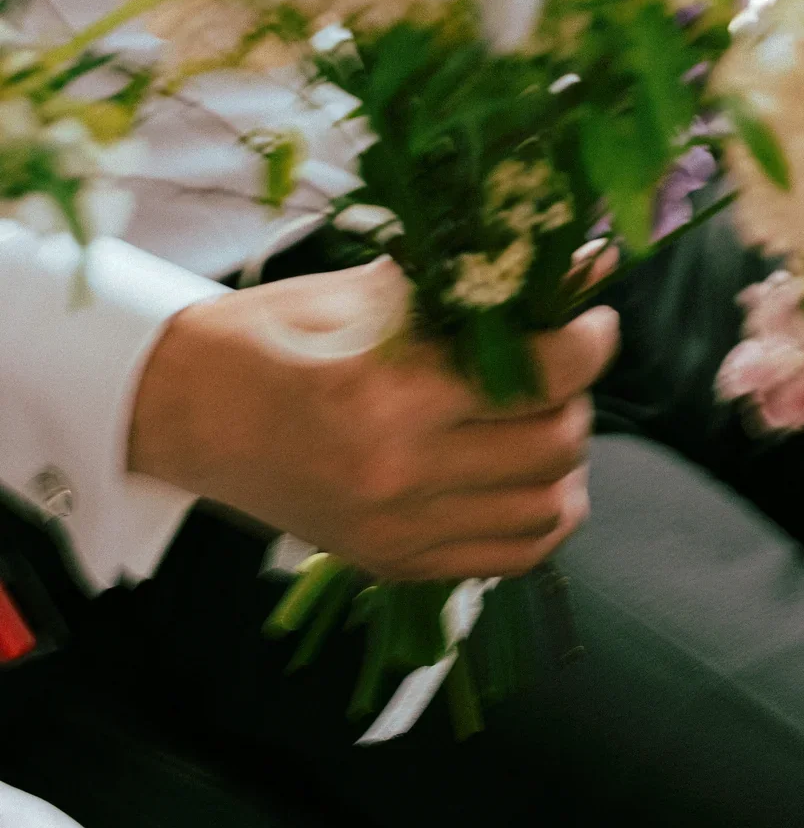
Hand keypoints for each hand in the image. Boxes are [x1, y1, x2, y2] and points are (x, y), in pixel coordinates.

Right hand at [128, 258, 618, 580]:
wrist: (187, 411)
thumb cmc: (276, 335)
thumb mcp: (376, 292)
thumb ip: (484, 285)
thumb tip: (591, 263)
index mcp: (393, 392)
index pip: (541, 377)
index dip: (589, 344)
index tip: (592, 324)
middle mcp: (401, 473)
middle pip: (555, 446)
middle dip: (575, 399)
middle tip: (556, 370)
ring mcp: (398, 530)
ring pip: (547, 511)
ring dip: (563, 462)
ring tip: (540, 423)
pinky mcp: (393, 564)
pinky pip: (512, 558)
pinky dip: (539, 518)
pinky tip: (527, 479)